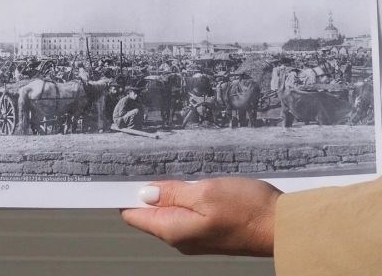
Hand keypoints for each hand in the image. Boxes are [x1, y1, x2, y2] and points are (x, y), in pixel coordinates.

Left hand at [121, 178, 281, 256]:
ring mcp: (194, 232)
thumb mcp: (205, 194)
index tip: (117, 174)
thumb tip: (145, 193)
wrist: (281, 225)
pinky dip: (179, 193)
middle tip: (139, 162)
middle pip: (148, 212)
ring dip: (162, 190)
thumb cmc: (247, 210)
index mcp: (174, 230)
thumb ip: (172, 193)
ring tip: (159, 166)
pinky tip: (183, 178)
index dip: (124, 194)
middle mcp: (180, 236)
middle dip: (143, 189)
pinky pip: (184, 209)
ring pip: (166, 209)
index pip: (135, 215)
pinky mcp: (207, 225)